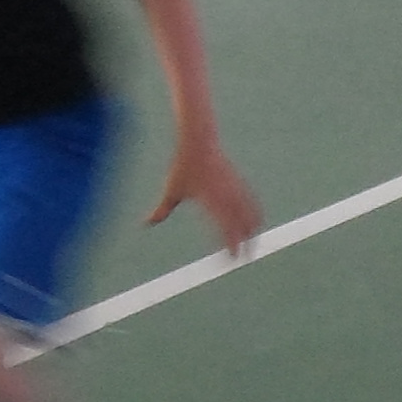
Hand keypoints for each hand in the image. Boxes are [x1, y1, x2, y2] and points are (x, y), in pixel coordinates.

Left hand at [150, 126, 260, 252]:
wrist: (199, 142)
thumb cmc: (183, 167)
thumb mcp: (171, 190)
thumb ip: (161, 210)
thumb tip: (146, 223)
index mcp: (211, 201)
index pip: (225, 228)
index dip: (231, 244)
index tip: (231, 258)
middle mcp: (227, 196)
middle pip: (243, 224)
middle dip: (246, 242)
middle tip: (244, 258)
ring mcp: (235, 188)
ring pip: (251, 213)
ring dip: (253, 229)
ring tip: (253, 244)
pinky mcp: (239, 181)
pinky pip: (252, 201)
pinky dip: (256, 213)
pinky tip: (256, 222)